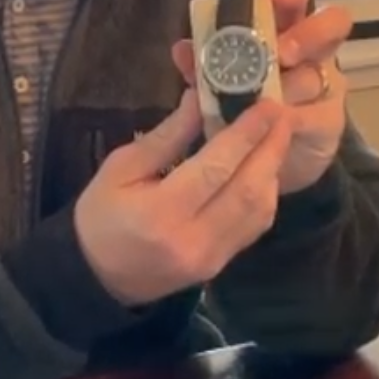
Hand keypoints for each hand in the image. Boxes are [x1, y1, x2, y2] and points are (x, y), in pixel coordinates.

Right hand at [74, 89, 293, 307]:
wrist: (98, 279)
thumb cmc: (100, 217)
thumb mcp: (120, 169)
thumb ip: (166, 137)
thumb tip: (201, 100)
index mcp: (161, 213)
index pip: (216, 168)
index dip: (245, 134)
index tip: (266, 106)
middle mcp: (194, 239)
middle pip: (248, 190)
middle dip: (270, 149)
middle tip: (281, 115)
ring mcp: (212, 257)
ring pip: (259, 210)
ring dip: (272, 170)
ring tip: (274, 138)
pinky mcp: (220, 265)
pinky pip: (254, 227)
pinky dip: (265, 195)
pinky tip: (262, 170)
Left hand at [173, 0, 351, 198]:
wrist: (263, 160)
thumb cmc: (243, 109)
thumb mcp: (219, 85)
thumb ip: (204, 65)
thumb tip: (181, 49)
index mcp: (284, 30)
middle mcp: (313, 51)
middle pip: (331, 23)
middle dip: (306, 35)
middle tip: (282, 54)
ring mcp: (327, 85)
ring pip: (316, 75)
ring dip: (289, 87)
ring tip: (265, 100)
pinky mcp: (331, 122)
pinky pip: (317, 117)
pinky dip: (291, 121)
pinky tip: (275, 127)